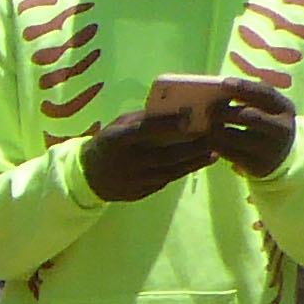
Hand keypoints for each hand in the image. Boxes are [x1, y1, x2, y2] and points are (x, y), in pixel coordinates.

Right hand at [81, 111, 223, 202]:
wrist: (88, 176)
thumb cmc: (109, 142)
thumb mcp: (119, 125)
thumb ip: (144, 119)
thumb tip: (177, 110)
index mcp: (116, 140)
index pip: (145, 131)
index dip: (168, 125)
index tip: (191, 117)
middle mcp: (125, 162)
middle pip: (165, 155)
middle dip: (193, 147)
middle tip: (215, 137)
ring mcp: (132, 181)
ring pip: (170, 171)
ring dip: (194, 162)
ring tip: (213, 152)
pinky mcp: (138, 193)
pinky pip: (165, 181)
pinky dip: (183, 171)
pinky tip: (197, 162)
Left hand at [208, 77, 297, 175]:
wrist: (281, 156)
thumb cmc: (266, 122)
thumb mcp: (268, 108)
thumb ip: (251, 96)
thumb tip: (222, 87)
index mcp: (285, 108)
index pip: (265, 94)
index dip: (244, 87)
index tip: (223, 83)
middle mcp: (282, 128)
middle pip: (250, 116)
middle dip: (225, 111)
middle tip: (207, 109)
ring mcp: (270, 149)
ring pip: (236, 137)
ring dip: (215, 130)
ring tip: (204, 125)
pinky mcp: (257, 166)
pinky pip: (229, 154)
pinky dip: (215, 146)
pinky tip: (207, 140)